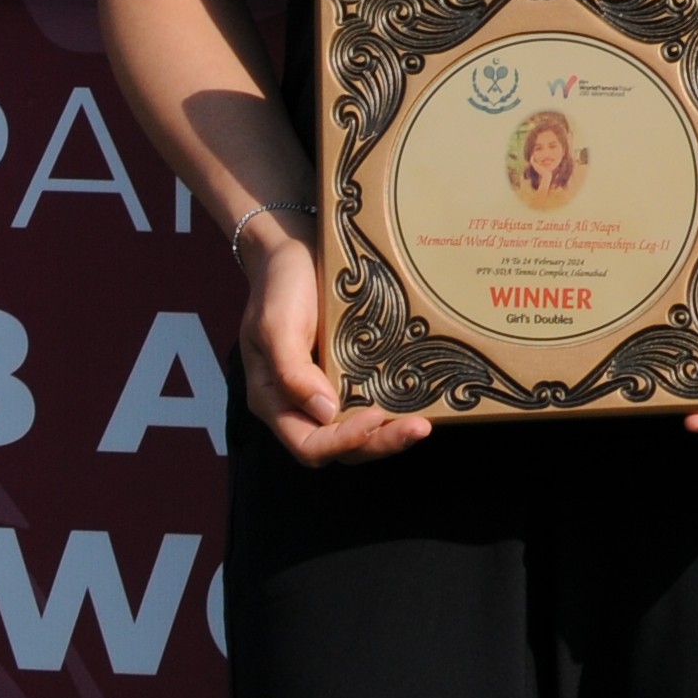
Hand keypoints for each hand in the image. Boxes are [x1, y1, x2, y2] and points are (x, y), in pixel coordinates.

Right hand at [237, 224, 431, 467]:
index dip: (342, 440)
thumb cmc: (278, 286)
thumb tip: (325, 412)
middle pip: (340, 447)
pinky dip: (393, 410)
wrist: (291, 250)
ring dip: (390, 434)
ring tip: (424, 424)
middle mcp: (301, 404)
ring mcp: (326, 390)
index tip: (375, 417)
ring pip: (359, 433)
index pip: (308, 444)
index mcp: (274, 400)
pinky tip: (420, 402)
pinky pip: (369, 403)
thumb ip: (292, 373)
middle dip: (380, 443)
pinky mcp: (348, 374)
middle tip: (419, 428)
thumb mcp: (275, 325)